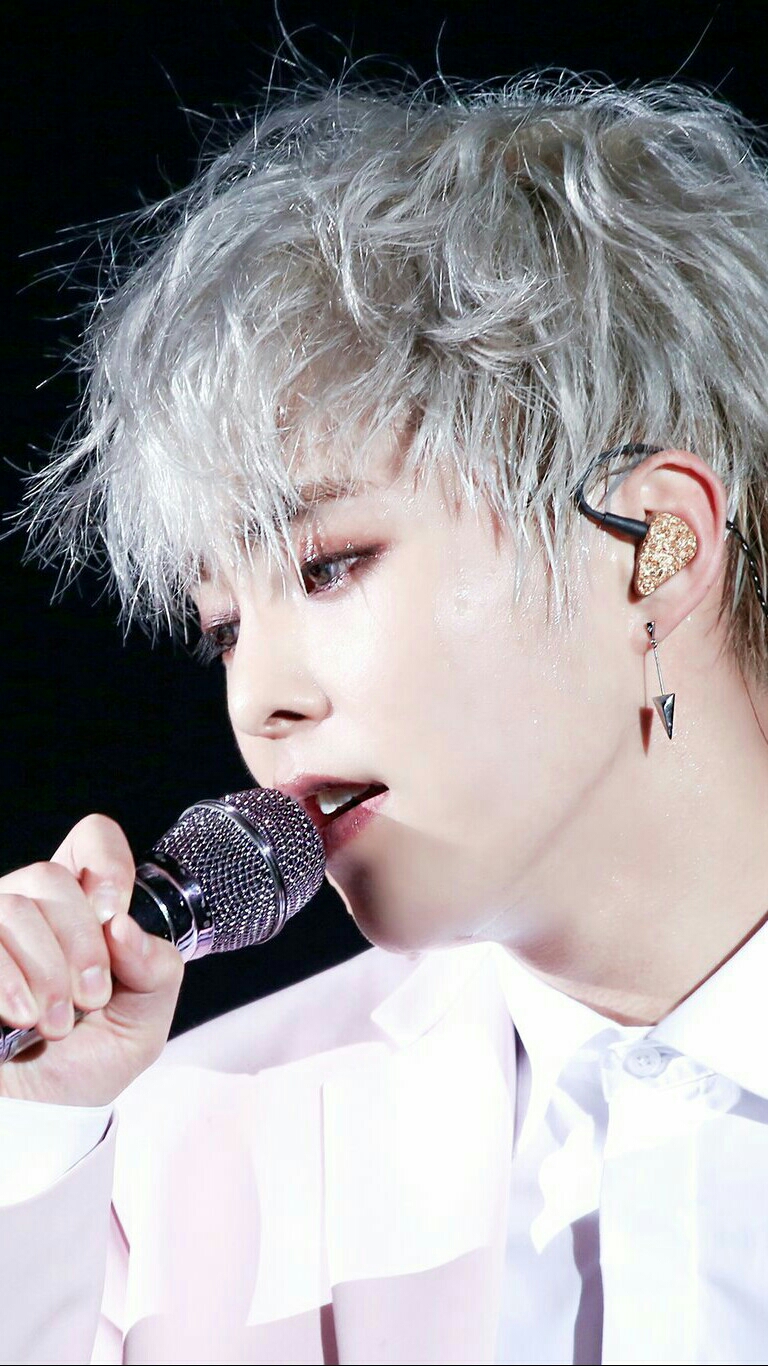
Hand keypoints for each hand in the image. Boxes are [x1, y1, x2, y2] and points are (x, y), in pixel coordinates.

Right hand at [0, 814, 183, 1105]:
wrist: (40, 1119)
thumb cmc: (89, 1061)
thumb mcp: (144, 1019)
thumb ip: (156, 968)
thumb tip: (123, 925)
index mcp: (82, 907)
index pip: (91, 839)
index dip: (105, 863)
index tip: (113, 912)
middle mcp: (30, 907)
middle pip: (50, 878)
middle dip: (81, 942)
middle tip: (91, 997)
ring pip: (14, 909)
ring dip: (46, 970)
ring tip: (56, 1023)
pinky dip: (7, 980)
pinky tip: (22, 1016)